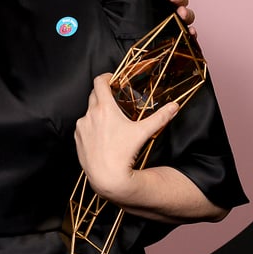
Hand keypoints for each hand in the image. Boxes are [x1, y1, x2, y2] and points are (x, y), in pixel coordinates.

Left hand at [74, 74, 179, 203]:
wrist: (107, 176)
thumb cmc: (124, 153)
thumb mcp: (144, 132)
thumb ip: (160, 117)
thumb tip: (175, 106)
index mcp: (103, 108)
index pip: (99, 82)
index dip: (106, 77)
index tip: (113, 78)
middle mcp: (89, 114)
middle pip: (94, 95)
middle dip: (104, 94)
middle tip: (116, 99)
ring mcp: (81, 127)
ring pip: (89, 112)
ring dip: (98, 112)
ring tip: (111, 122)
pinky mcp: (77, 138)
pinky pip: (84, 126)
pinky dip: (92, 126)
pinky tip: (102, 136)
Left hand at [110, 0, 195, 32]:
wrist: (120, 32)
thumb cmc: (126, 5)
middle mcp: (168, 5)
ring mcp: (172, 21)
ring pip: (186, 15)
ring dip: (186, 13)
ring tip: (180, 13)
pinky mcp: (173, 36)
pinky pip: (186, 35)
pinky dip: (191, 33)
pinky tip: (190, 33)